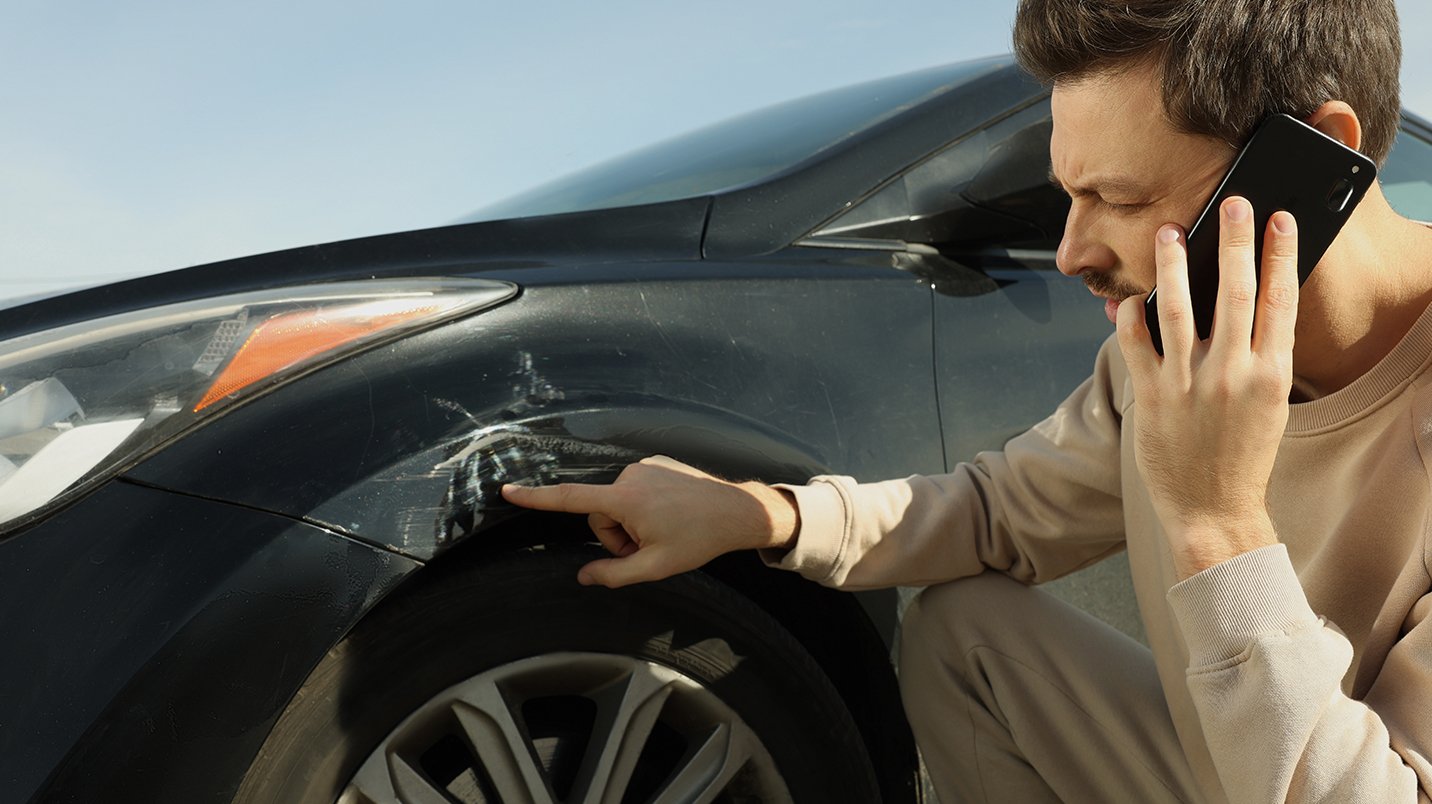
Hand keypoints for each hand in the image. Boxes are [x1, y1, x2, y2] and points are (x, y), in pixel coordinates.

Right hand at [500, 455, 799, 587]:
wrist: (736, 511)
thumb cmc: (698, 540)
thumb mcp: (655, 567)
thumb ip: (614, 574)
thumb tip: (584, 577)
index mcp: (625, 500)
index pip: (570, 500)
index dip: (535, 498)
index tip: (508, 491)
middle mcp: (630, 476)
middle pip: (599, 514)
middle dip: (616, 536)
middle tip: (649, 547)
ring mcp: (644, 466)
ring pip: (617, 504)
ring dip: (632, 522)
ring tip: (665, 530)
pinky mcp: (656, 463)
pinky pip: (635, 490)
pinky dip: (645, 507)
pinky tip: (672, 514)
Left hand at [1116, 197, 1296, 578]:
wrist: (1213, 510)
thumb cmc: (1241, 454)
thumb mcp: (1269, 403)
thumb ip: (1259, 354)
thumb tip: (1248, 302)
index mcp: (1271, 374)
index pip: (1280, 300)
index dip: (1279, 254)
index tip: (1278, 220)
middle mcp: (1232, 374)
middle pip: (1235, 292)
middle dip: (1233, 242)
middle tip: (1232, 203)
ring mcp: (1189, 384)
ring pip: (1179, 307)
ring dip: (1173, 264)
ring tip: (1169, 231)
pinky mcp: (1151, 396)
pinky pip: (1135, 342)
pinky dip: (1130, 315)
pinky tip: (1129, 297)